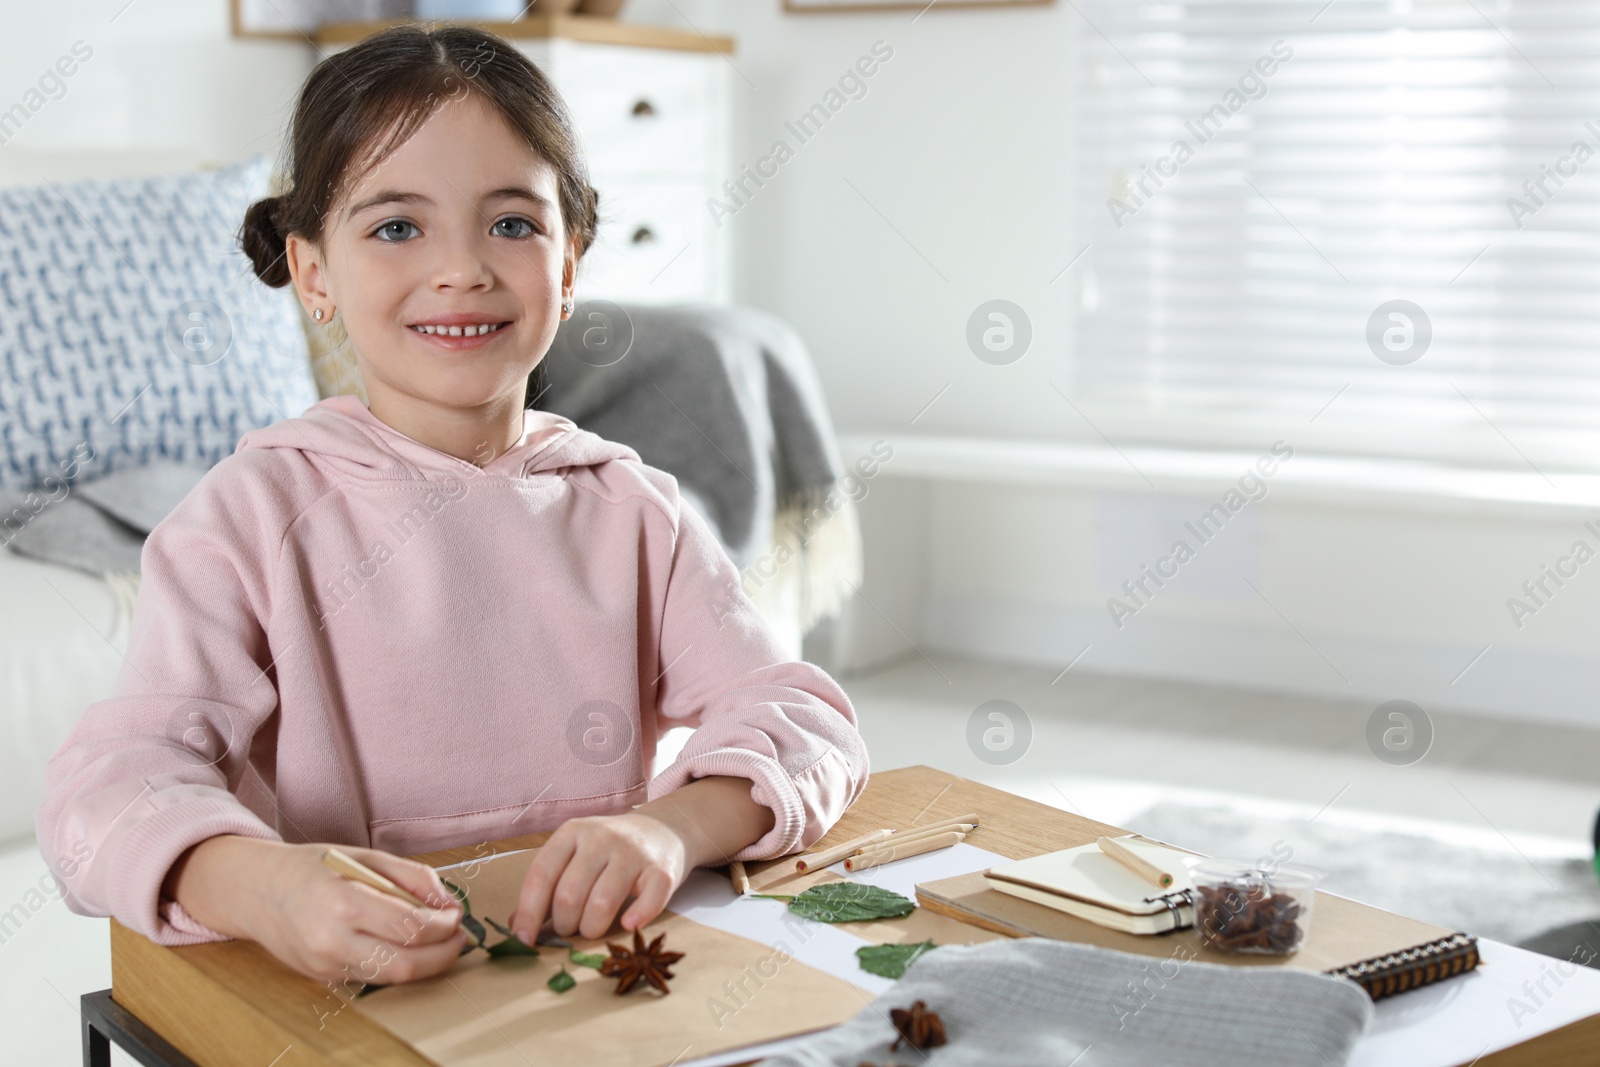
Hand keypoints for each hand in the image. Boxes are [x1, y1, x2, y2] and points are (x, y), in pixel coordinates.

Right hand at [177, 836, 468, 986]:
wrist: (257, 890)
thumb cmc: (313, 867)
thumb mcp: (364, 856)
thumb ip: (411, 876)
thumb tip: (447, 902)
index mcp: (344, 901)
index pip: (410, 927)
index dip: (443, 925)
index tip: (456, 914)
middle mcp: (332, 940)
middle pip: (405, 965)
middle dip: (443, 955)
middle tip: (459, 937)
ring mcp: (325, 964)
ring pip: (391, 978)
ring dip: (425, 965)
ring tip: (439, 944)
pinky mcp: (323, 978)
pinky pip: (372, 977)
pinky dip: (397, 964)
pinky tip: (407, 947)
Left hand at [507, 812, 689, 944]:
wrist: (663, 829)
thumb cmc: (609, 851)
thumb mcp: (574, 856)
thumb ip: (547, 888)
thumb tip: (516, 928)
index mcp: (571, 833)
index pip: (541, 876)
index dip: (528, 913)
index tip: (523, 941)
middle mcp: (600, 838)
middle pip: (569, 894)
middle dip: (564, 925)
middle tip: (571, 929)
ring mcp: (633, 852)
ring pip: (602, 903)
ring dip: (591, 929)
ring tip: (592, 929)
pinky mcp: (662, 869)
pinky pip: (649, 900)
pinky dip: (637, 918)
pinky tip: (628, 924)